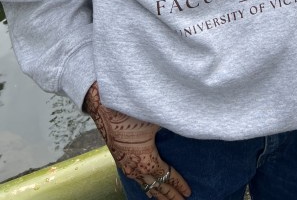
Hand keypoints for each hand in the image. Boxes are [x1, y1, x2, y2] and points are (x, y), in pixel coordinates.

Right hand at [83, 82, 190, 198]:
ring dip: (157, 194)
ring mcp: (127, 167)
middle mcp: (137, 168)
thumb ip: (171, 128)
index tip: (189, 192)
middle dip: (170, 195)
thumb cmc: (132, 113)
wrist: (105, 108)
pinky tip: (147, 188)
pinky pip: (136, 180)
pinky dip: (145, 187)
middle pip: (157, 187)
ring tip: (167, 199)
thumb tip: (185, 127)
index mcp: (148, 160)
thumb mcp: (156, 120)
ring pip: (145, 186)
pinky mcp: (121, 161)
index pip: (167, 177)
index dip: (179, 185)